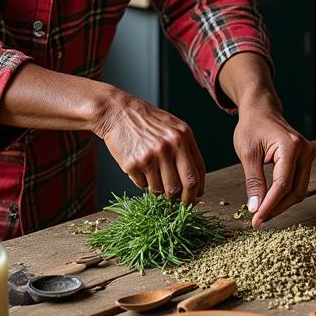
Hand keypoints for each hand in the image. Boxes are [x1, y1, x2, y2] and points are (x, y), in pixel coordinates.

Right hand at [95, 90, 205, 204]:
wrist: (117, 112)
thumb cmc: (147, 121)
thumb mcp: (173, 127)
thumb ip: (186, 149)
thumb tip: (195, 182)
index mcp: (182, 136)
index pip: (197, 172)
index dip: (197, 190)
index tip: (195, 198)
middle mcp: (169, 146)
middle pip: (183, 186)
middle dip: (183, 200)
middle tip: (179, 203)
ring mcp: (150, 156)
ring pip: (161, 190)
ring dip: (159, 189)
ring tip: (153, 173)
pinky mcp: (133, 164)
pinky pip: (143, 185)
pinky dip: (143, 181)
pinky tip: (139, 166)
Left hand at [233, 102, 314, 227]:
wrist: (261, 110)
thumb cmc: (252, 126)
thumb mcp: (248, 153)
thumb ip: (254, 182)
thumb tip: (255, 208)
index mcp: (291, 146)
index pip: (282, 184)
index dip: (270, 205)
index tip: (256, 220)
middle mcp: (305, 151)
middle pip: (295, 191)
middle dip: (277, 208)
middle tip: (258, 220)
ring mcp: (308, 155)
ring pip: (299, 190)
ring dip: (281, 204)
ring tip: (262, 213)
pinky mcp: (305, 160)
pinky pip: (298, 183)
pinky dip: (284, 195)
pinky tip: (270, 202)